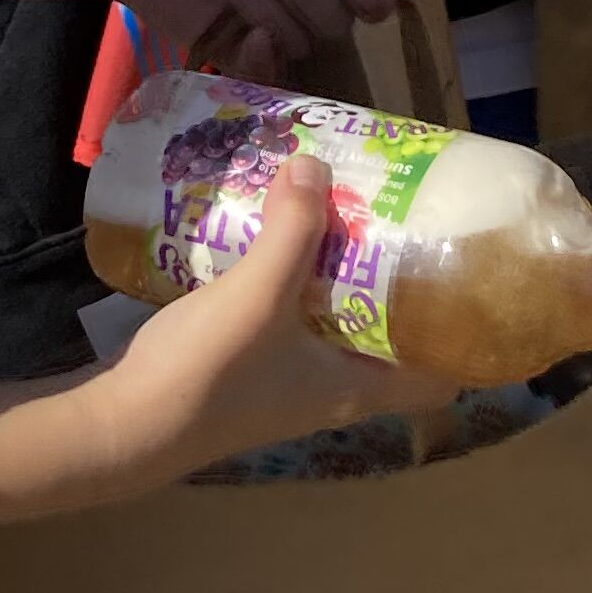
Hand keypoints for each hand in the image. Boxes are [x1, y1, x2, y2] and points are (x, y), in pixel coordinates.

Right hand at [69, 158, 458, 482]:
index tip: (469, 277)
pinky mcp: (244, 368)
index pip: (437, 378)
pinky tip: (273, 239)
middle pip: (385, 336)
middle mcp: (328, 391)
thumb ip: (293, 229)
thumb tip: (316, 165)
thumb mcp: (260, 294)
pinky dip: (289, 282)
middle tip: (398, 220)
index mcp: (354, 388)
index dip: (463, 337)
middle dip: (393, 281)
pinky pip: (286, 318)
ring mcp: (284, 383)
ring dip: (337, 276)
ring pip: (332, 323)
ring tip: (339, 213)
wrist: (123, 427)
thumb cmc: (210, 375)